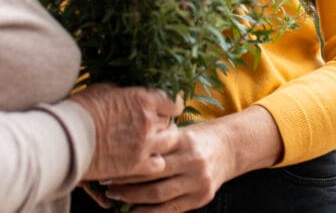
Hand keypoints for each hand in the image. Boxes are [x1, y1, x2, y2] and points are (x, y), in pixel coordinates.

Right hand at [71, 84, 181, 182]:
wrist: (68, 137)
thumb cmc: (81, 110)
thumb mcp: (103, 90)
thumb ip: (123, 93)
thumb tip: (128, 94)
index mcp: (142, 100)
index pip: (172, 103)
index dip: (169, 106)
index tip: (167, 109)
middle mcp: (148, 122)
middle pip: (170, 123)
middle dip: (164, 124)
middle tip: (157, 126)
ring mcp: (145, 145)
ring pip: (170, 144)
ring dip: (164, 142)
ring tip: (154, 143)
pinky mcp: (137, 166)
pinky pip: (159, 165)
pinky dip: (155, 162)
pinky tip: (146, 159)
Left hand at [101, 105, 282, 211]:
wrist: (230, 148)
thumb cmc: (195, 137)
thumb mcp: (178, 131)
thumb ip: (157, 138)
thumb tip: (120, 143)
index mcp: (183, 140)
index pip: (150, 153)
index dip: (127, 160)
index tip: (108, 163)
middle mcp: (192, 161)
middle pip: (152, 176)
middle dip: (126, 182)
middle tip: (105, 184)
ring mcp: (198, 182)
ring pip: (159, 195)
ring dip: (133, 199)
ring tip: (115, 197)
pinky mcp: (201, 198)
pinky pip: (171, 210)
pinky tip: (134, 211)